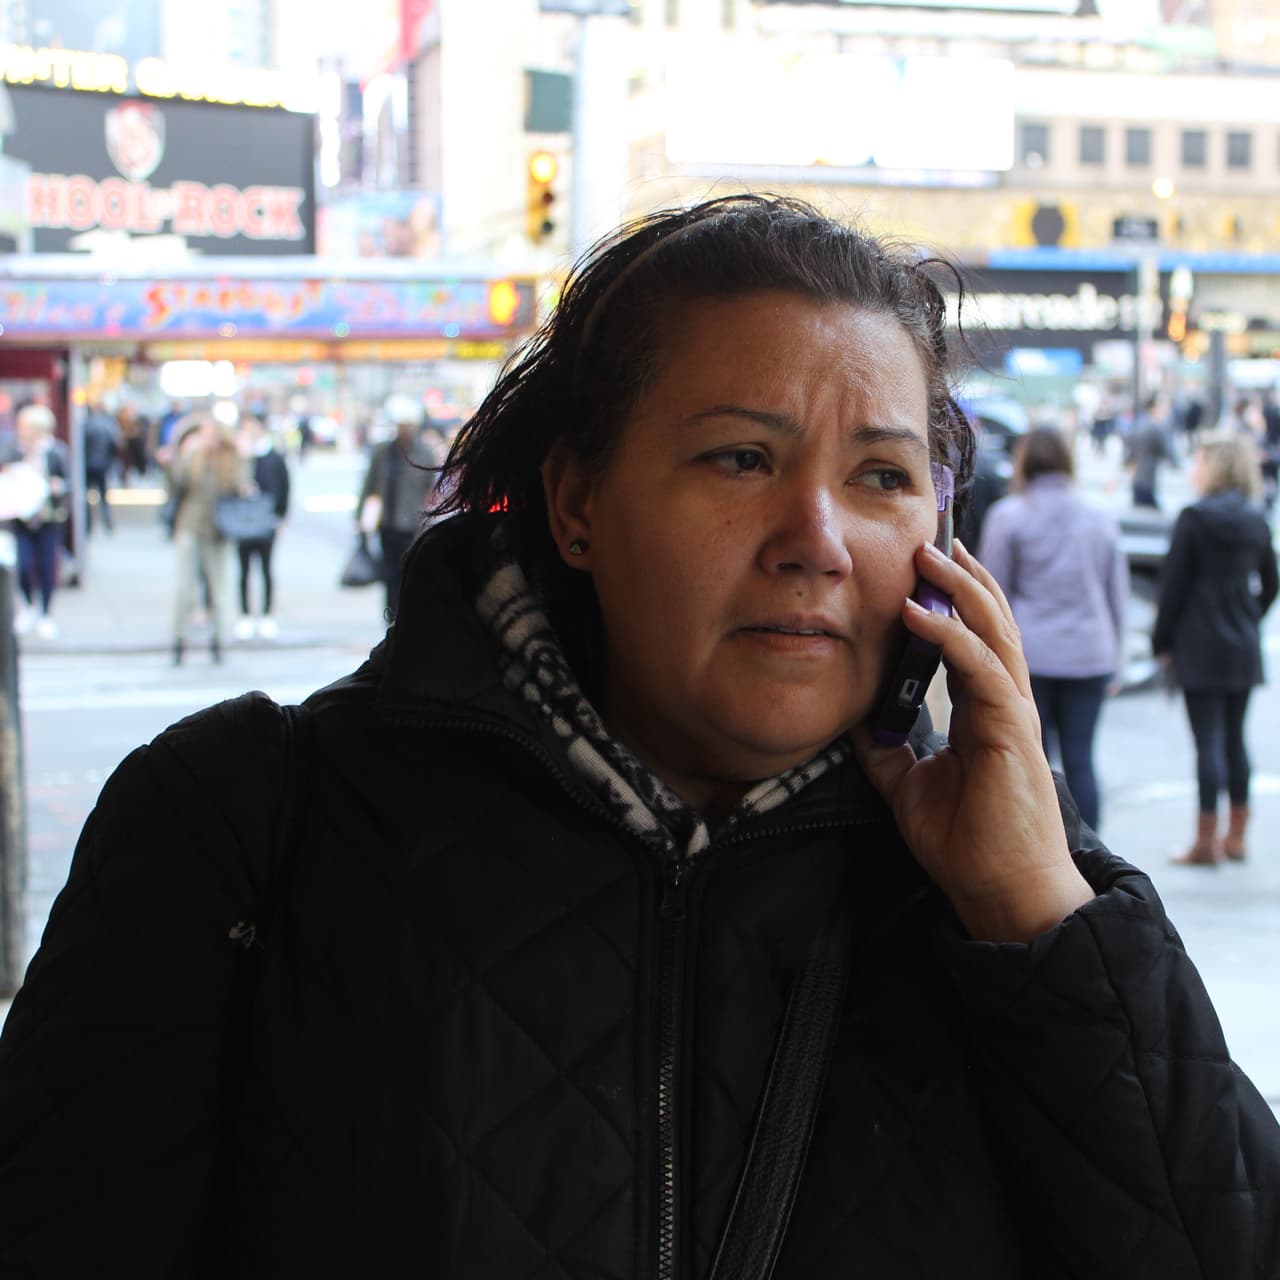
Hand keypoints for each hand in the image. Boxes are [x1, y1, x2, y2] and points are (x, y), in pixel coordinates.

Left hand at [853, 539, 1092, 942]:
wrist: (998, 891)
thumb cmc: (965, 841)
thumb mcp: (905, 783)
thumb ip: (885, 745)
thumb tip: (854, 714)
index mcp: (983, 710)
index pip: (971, 640)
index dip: (952, 601)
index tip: (923, 568)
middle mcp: (1004, 702)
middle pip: (990, 623)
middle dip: (961, 579)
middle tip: (929, 541)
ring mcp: (1012, 712)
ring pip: (994, 632)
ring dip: (960, 590)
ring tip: (930, 555)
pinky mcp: (1011, 730)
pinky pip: (982, 669)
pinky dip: (952, 637)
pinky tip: (920, 614)